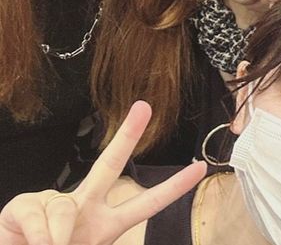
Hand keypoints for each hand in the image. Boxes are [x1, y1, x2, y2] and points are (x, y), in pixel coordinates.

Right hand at [0, 101, 205, 244]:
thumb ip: (81, 243)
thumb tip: (62, 238)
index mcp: (105, 222)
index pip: (145, 203)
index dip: (173, 188)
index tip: (200, 168)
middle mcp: (85, 204)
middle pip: (110, 164)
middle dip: (127, 135)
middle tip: (144, 106)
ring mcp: (55, 200)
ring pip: (65, 208)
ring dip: (57, 237)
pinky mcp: (24, 204)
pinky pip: (40, 215)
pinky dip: (37, 236)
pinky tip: (29, 241)